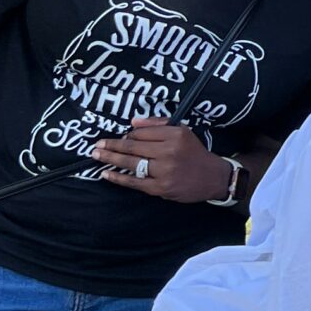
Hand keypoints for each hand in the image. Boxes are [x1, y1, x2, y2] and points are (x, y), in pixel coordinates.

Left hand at [92, 120, 232, 202]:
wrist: (213, 177)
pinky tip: (107, 174)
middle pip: (133, 147)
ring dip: (111, 159)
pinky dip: (118, 178)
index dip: (128, 135)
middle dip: (112, 145)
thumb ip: (158, 124)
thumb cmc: (195, 153)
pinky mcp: (161, 188)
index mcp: (175, 135)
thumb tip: (133, 122)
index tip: (119, 138)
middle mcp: (169, 152)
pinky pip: (135, 182)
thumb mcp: (183, 131)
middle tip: (96, 145)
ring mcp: (164, 171)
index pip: (142, 133)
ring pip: (131, 163)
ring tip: (96, 155)